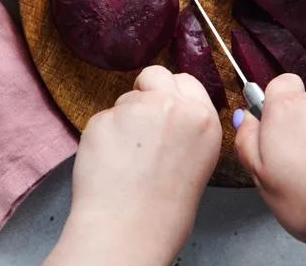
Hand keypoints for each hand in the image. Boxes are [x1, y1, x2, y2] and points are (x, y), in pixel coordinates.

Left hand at [45, 66, 221, 265]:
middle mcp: (173, 107)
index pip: (186, 80)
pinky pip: (102, 118)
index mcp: (203, 120)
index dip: (171, 92)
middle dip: (145, 92)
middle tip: (140, 123)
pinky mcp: (103, 118)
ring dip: (123, 119)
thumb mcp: (198, 160)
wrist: (128, 229)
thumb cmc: (164, 210)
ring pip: (125, 98)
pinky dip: (103, 136)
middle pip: (155, 75)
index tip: (163, 105)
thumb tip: (169, 112)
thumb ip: (186, 128)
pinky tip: (109, 163)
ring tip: (126, 158)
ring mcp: (135, 109)